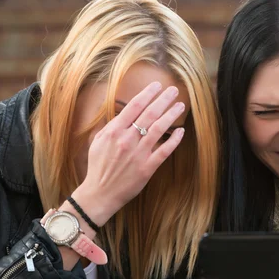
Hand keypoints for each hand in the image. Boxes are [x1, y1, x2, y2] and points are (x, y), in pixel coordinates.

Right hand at [72, 82, 185, 225]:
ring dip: (171, 115)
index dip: (147, 94)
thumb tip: (121, 113)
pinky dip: (174, 140)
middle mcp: (127, 140)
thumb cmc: (98, 167)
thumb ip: (110, 126)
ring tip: (180, 105)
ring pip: (159, 129)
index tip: (157, 85)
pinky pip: (164, 151)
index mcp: (114, 131)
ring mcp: (138, 154)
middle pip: (149, 114)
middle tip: (174, 90)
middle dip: (163, 99)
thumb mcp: (98, 142)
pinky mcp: (147, 168)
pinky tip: (181, 131)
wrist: (100, 193)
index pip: (133, 106)